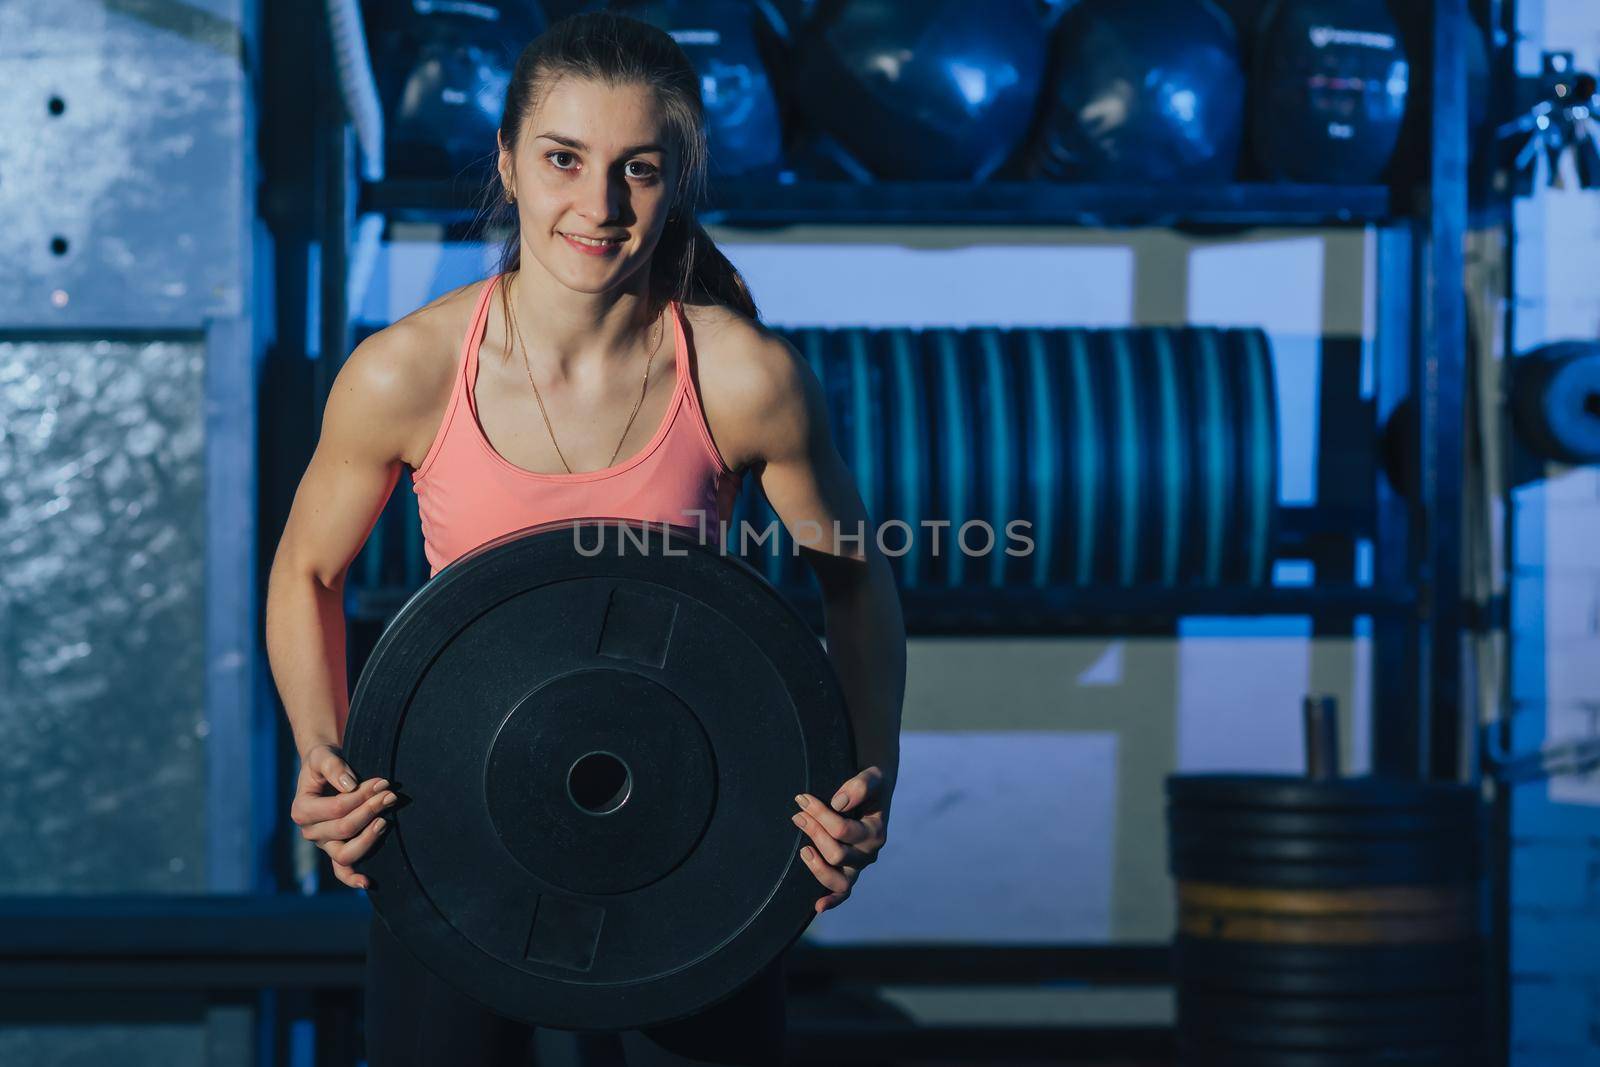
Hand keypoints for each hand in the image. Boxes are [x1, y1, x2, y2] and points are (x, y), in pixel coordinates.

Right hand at [289, 743, 397, 889]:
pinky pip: (342, 870)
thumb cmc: (323, 763)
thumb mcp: (323, 757)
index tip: (383, 782)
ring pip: (345, 854)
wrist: (323, 771)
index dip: (362, 796)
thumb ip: (333, 767)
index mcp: (302, 810)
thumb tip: (349, 785)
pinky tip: (368, 882)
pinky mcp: (335, 850)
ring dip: (369, 839)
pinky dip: (353, 878)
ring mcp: (323, 844)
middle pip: (345, 828)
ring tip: (386, 821)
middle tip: (391, 795)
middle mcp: (310, 831)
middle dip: (371, 810)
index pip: (338, 807)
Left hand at [791, 765, 890, 914]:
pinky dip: (831, 901)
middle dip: (814, 832)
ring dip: (817, 867)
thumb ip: (860, 786)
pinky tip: (817, 906)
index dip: (820, 814)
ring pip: (839, 881)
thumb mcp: (872, 776)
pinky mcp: (849, 874)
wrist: (875, 793)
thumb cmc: (870, 785)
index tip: (803, 799)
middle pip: (836, 854)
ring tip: (802, 849)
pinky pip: (843, 894)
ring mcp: (858, 867)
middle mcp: (869, 854)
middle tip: (798, 814)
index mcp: (876, 832)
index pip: (843, 830)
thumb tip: (837, 804)